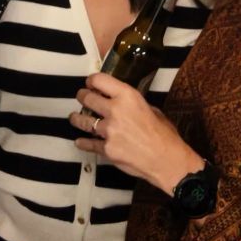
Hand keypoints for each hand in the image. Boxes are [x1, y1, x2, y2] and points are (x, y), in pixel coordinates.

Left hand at [70, 73, 204, 194]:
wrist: (166, 160)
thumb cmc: (164, 133)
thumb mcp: (152, 109)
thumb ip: (134, 104)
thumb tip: (123, 103)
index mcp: (128, 96)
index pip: (100, 80)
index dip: (92, 80)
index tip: (90, 83)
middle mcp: (114, 110)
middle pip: (87, 98)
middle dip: (83, 96)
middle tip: (82, 97)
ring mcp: (108, 131)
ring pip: (82, 121)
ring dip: (76, 118)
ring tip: (74, 117)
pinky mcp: (105, 149)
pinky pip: (88, 144)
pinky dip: (83, 142)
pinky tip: (80, 141)